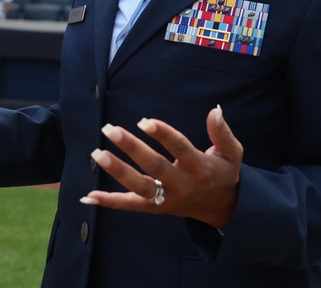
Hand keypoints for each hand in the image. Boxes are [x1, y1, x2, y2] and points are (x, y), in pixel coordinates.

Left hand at [80, 106, 241, 228]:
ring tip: (96, 153)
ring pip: (139, 187)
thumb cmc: (224, 172)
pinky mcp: (155, 209)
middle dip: (131, 148)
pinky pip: (130, 206)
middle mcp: (182, 186)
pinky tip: (88, 196)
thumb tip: (214, 110)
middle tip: (110, 129)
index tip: (144, 121)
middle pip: (154, 167)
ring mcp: (167, 200)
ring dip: (116, 171)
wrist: (222, 208)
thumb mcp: (232, 152)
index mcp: (200, 168)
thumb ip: (223, 132)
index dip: (162, 134)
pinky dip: (109, 202)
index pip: (179, 149)